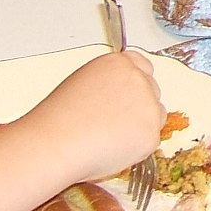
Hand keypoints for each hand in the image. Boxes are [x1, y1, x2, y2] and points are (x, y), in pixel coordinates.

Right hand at [15, 50, 165, 184]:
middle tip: (114, 121)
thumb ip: (109, 81)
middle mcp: (137, 79)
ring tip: (108, 136)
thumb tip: (119, 91)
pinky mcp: (151, 133)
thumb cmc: (59, 119)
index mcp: (118, 63)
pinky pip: (151, 140)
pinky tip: (112, 148)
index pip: (142, 65)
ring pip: (156, 115)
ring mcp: (148, 105)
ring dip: (141, 125)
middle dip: (139, 105)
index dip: (137, 81)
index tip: (131, 93)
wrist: (55, 143)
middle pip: (152, 90)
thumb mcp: (83, 83)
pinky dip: (137, 147)